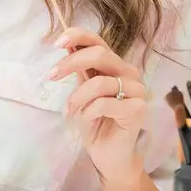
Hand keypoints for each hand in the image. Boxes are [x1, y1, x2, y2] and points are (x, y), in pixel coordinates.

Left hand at [50, 27, 147, 183]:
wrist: (107, 154)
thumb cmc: (94, 122)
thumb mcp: (81, 91)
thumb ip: (79, 69)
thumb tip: (65, 43)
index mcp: (114, 66)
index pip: (98, 42)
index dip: (78, 36)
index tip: (57, 42)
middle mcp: (128, 74)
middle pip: (100, 55)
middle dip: (70, 63)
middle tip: (51, 76)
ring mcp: (137, 91)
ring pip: (99, 83)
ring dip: (77, 98)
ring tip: (71, 111)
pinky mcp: (138, 109)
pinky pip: (105, 104)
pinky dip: (89, 112)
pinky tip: (88, 120)